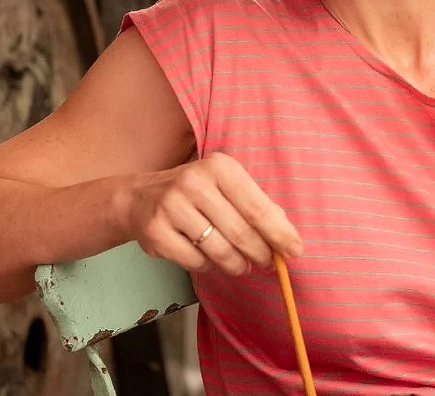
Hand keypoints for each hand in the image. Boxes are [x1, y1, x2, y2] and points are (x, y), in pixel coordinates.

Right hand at [121, 151, 303, 275]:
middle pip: (241, 233)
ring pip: (220, 251)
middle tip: (269, 264)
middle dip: (261, 254)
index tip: (295, 252)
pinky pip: (197, 262)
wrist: (139, 198)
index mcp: (218, 167)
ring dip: (237, 264)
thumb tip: (287, 237)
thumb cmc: (195, 193)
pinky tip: (208, 257)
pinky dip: (209, 266)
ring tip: (241, 264)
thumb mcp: (223, 186)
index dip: (279, 234)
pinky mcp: (157, 233)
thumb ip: (254, 205)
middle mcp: (194, 183)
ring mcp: (172, 208)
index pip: (257, 207)